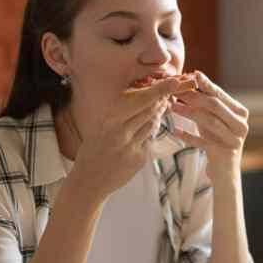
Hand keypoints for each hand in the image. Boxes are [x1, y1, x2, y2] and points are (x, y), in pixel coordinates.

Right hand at [69, 78, 180, 200]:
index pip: (140, 101)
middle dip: (162, 100)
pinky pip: (149, 140)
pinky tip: (149, 127)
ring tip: (162, 105)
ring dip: (158, 114)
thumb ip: (120, 114)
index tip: (173, 81)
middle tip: (171, 90)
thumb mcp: (101, 127)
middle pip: (149, 111)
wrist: (89, 181)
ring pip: (152, 124)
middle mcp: (121, 132)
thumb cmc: (94, 149)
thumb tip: (144, 97)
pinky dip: (150, 132)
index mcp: (110, 120)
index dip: (159, 90)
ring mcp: (131, 147)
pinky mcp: (139, 159)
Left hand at [169, 71, 248, 182]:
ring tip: (172, 106)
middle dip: (193, 97)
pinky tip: (175, 131)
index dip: (205, 84)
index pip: (220, 95)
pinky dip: (188, 136)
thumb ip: (206, 102)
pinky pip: (203, 142)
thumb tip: (190, 78)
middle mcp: (241, 125)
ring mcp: (234, 140)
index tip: (191, 74)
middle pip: (215, 106)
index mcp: (240, 113)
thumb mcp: (213, 119)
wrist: (225, 170)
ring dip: (189, 112)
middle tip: (175, 91)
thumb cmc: (216, 139)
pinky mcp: (224, 154)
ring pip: (209, 122)